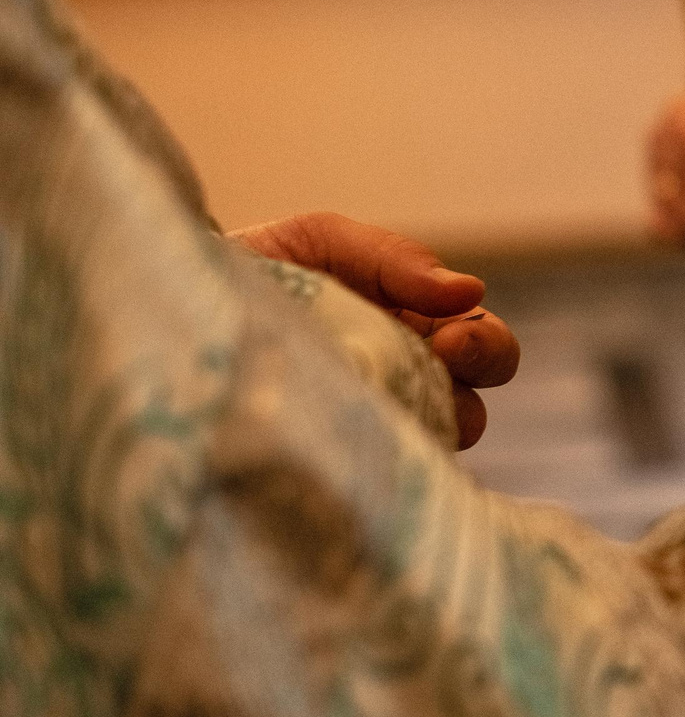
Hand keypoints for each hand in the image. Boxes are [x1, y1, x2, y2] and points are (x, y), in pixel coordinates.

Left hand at [230, 212, 520, 448]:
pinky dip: (374, 458)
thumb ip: (393, 259)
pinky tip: (340, 434)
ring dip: (424, 418)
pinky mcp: (332, 463)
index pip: (486, 349)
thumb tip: (470, 290)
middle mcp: (405, 386)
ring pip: (434, 443)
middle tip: (440, 356)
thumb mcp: (320, 241)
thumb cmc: (251, 270)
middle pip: (478, 400)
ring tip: (374, 395)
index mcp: (418, 332)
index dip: (481, 346)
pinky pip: (377, 475)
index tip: (448, 337)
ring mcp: (372, 427)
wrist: (165, 306)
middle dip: (475, 373)